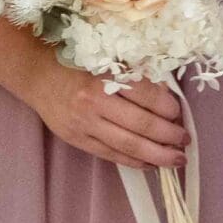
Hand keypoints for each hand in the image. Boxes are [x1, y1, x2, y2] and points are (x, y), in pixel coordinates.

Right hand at [24, 63, 188, 169]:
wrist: (37, 76)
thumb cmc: (75, 62)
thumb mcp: (105, 58)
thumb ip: (134, 75)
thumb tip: (167, 99)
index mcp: (104, 76)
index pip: (146, 95)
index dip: (168, 107)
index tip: (179, 112)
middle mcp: (95, 102)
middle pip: (142, 124)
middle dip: (169, 135)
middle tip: (185, 139)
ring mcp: (85, 125)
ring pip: (130, 146)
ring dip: (158, 155)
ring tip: (176, 159)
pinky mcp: (78, 140)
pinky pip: (113, 155)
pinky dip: (135, 161)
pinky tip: (151, 163)